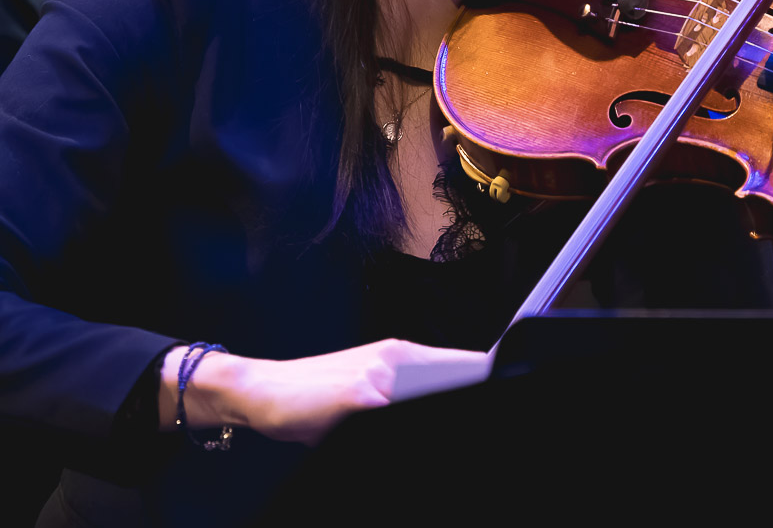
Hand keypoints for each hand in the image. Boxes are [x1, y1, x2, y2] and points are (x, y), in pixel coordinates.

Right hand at [168, 339, 488, 445]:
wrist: (260, 389)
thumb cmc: (315, 396)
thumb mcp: (369, 391)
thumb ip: (408, 391)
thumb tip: (455, 390)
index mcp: (402, 355)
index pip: (464, 364)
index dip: (487, 376)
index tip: (512, 384)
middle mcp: (394, 357)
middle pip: (457, 373)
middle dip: (475, 387)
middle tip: (501, 391)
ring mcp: (376, 375)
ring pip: (431, 388)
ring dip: (446, 395)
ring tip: (453, 399)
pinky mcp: (357, 396)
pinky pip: (393, 407)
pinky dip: (407, 414)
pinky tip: (402, 417)